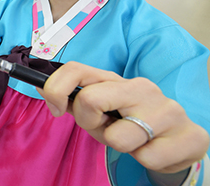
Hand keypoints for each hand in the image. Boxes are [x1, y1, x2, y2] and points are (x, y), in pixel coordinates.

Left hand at [38, 61, 208, 173]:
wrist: (179, 142)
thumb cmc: (130, 124)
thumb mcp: (100, 111)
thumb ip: (73, 99)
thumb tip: (39, 86)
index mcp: (116, 80)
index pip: (76, 69)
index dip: (56, 88)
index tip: (54, 108)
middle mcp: (141, 87)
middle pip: (89, 100)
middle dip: (89, 124)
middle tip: (106, 129)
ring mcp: (167, 109)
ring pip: (119, 137)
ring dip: (120, 146)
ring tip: (133, 140)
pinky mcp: (189, 135)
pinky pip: (147, 157)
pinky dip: (145, 159)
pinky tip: (154, 149)